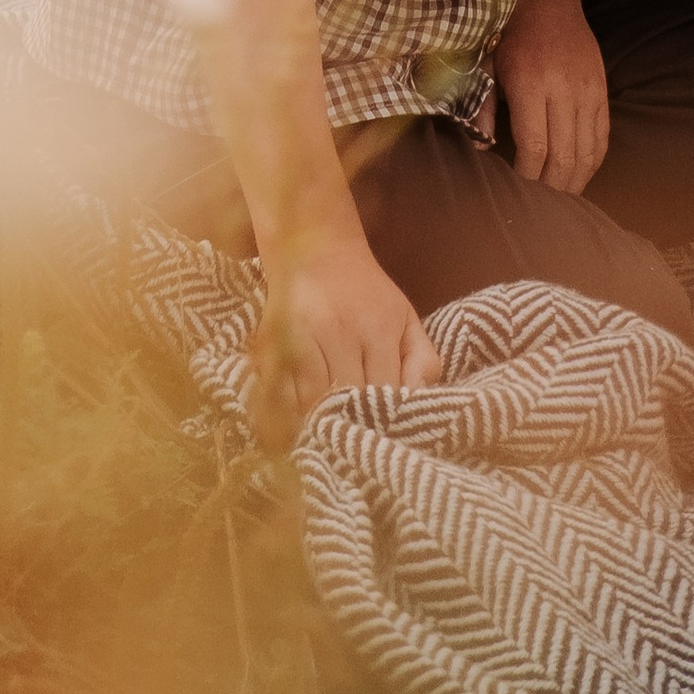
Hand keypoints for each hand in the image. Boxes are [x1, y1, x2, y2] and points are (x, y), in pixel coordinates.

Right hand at [254, 232, 443, 445]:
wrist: (317, 244)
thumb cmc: (367, 293)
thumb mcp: (406, 318)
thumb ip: (423, 361)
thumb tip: (416, 401)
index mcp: (377, 326)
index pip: (384, 393)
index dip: (384, 422)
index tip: (384, 441)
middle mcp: (337, 329)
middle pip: (346, 400)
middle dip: (352, 426)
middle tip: (356, 449)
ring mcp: (300, 333)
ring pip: (311, 401)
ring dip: (319, 423)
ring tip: (328, 441)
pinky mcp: (270, 337)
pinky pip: (279, 388)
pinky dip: (289, 410)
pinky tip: (298, 422)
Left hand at [494, 0, 609, 195]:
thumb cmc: (512, 35)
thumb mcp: (488, 65)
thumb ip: (483, 107)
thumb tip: (481, 147)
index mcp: (530, 83)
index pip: (534, 147)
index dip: (527, 176)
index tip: (517, 189)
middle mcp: (563, 90)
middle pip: (563, 156)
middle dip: (551, 187)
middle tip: (540, 203)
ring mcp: (588, 91)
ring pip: (586, 153)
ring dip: (574, 182)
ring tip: (560, 197)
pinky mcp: (602, 91)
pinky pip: (602, 138)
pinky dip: (592, 163)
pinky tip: (579, 174)